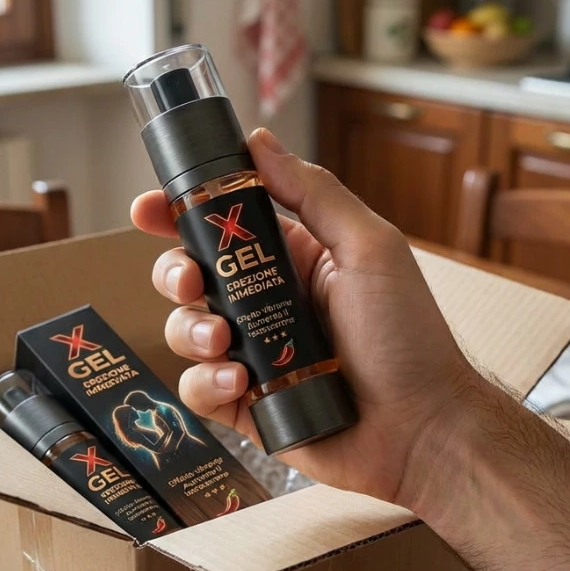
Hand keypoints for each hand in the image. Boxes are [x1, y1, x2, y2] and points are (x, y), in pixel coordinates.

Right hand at [131, 128, 473, 504]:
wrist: (420, 428)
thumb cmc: (407, 337)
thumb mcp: (369, 249)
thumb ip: (315, 194)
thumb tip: (260, 143)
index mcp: (293, 260)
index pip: (223, 227)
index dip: (179, 215)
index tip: (149, 209)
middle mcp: (265, 304)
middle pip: (191, 276)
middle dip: (174, 273)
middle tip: (191, 281)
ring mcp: (252, 356)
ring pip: (186, 332)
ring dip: (190, 330)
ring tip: (223, 340)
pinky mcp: (246, 404)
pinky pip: (199, 390)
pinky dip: (206, 383)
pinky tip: (238, 382)